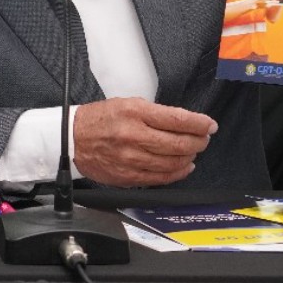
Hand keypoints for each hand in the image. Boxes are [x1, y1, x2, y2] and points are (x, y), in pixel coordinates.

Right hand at [72, 97, 215, 186]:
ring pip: (173, 162)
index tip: (210, 125)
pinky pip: (161, 178)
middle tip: (204, 138)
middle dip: (198, 141)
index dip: (199, 123)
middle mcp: (134, 136)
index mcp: (135, 113)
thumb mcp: (127, 104)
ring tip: (193, 151)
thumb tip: (182, 123)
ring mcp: (132, 159)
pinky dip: (177, 173)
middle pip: (179, 143)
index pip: (177, 119)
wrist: (72, 139)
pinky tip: (184, 167)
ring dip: (189, 157)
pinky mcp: (128, 176)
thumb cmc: (100, 120)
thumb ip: (154, 113)